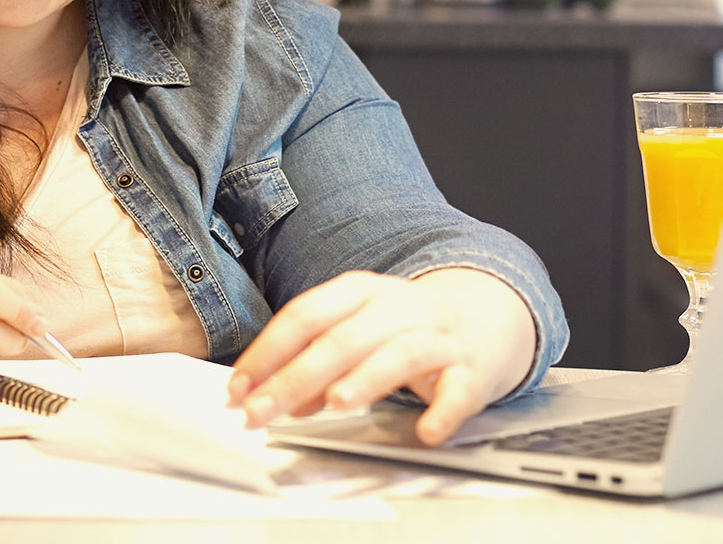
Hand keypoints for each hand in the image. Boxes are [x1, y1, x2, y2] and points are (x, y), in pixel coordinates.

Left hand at [226, 268, 536, 446]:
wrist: (484, 312)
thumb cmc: (404, 325)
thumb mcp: (356, 327)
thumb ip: (313, 359)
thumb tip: (271, 397)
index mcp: (360, 292)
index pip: (305, 315)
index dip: (268, 351)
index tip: (239, 387)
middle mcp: (396, 308)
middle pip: (341, 339)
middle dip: (296, 377)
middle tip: (262, 411)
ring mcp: (435, 336)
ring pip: (397, 354)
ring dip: (365, 379)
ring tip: (335, 403)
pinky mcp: (470, 367)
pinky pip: (458, 390)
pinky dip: (442, 410)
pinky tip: (425, 430)